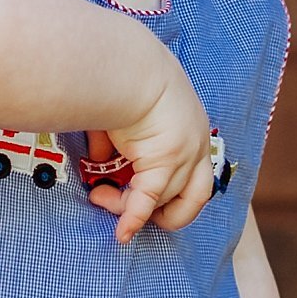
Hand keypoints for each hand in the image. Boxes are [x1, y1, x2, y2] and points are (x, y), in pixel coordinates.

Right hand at [84, 57, 214, 242]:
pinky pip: (146, 200)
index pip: (193, 173)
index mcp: (193, 128)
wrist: (128, 64)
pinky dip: (132, 220)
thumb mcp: (125, 110)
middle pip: (191, 198)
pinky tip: (120, 234)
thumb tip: (99, 159)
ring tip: (100, 200)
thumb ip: (115, 139)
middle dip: (166, 214)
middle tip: (134, 214)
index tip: (140, 191)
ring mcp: (185, 154)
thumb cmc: (124, 77)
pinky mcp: (165, 161)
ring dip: (131, 209)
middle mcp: (196, 144)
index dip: (172, 192)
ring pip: (164, 201)